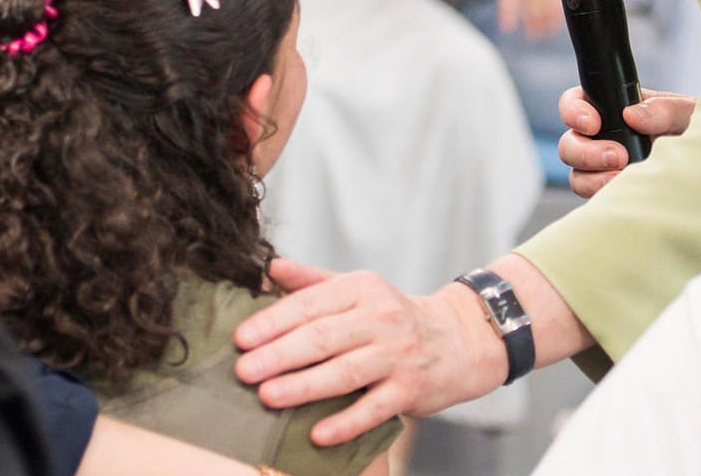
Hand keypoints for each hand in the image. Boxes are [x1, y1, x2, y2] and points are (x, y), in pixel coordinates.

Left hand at [233, 259, 504, 445]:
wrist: (459, 340)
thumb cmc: (393, 316)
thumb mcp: (357, 289)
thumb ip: (311, 281)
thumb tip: (268, 267)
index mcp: (361, 289)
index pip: (310, 304)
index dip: (273, 321)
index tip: (241, 339)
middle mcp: (380, 319)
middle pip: (322, 338)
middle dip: (279, 355)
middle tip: (243, 371)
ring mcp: (397, 355)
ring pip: (344, 373)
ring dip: (303, 386)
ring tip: (268, 396)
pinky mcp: (410, 390)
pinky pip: (373, 409)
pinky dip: (345, 422)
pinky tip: (317, 434)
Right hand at [558, 86, 694, 197]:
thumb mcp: (689, 113)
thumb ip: (664, 109)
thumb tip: (632, 115)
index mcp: (615, 109)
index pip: (576, 103)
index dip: (574, 112)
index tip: (593, 124)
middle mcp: (605, 138)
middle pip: (570, 143)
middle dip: (586, 151)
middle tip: (618, 157)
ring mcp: (606, 169)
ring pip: (577, 174)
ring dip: (593, 178)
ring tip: (622, 178)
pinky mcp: (612, 193)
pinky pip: (593, 198)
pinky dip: (604, 196)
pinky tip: (627, 193)